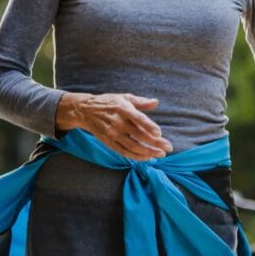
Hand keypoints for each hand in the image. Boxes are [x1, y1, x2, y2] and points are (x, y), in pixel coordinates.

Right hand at [56, 92, 172, 160]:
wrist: (86, 111)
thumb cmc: (109, 102)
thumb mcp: (124, 97)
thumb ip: (141, 101)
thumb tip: (156, 102)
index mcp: (123, 109)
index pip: (138, 119)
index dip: (149, 126)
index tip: (159, 133)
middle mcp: (118, 123)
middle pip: (139, 135)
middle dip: (155, 143)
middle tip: (168, 148)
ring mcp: (113, 134)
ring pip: (133, 147)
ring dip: (148, 152)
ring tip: (160, 154)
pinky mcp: (109, 143)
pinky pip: (125, 152)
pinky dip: (137, 156)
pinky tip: (147, 157)